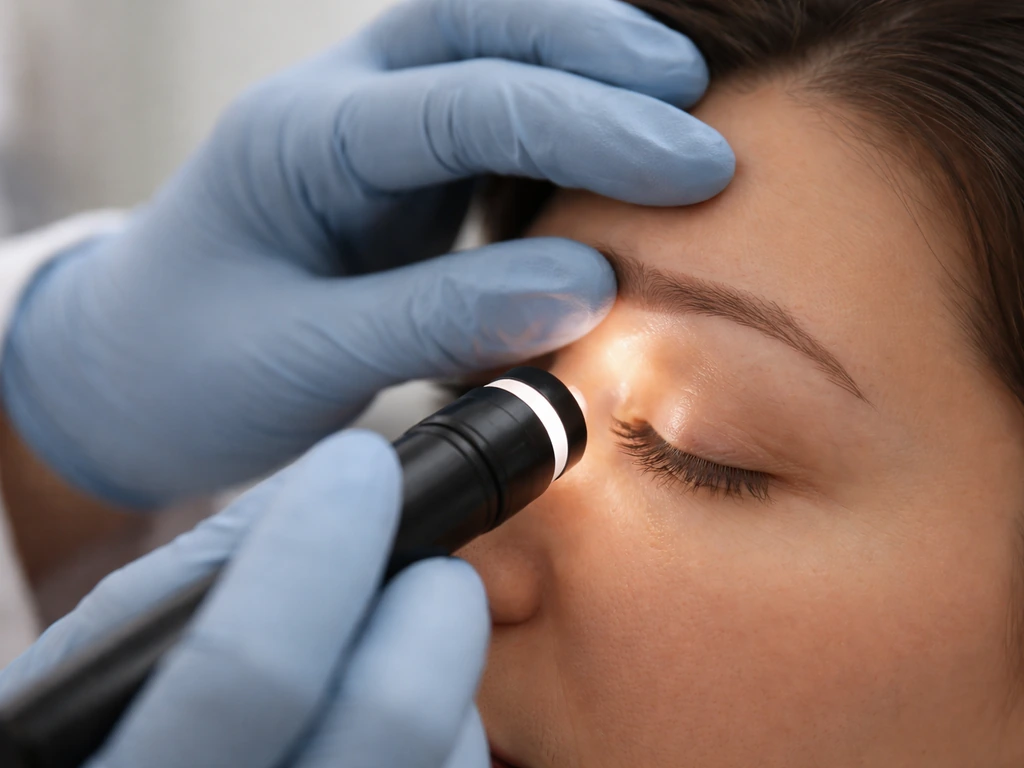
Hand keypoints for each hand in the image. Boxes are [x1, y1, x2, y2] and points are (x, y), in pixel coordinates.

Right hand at [0, 430, 489, 767]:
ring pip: (445, 748)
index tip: (358, 467)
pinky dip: (453, 715)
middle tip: (427, 555)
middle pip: (389, 716)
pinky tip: (403, 685)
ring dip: (445, 656)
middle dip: (430, 599)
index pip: (251, 670)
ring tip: (416, 614)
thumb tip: (331, 482)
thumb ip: (203, 570)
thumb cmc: (119, 725)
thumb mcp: (111, 655)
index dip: (318, 550)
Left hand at [1, 0, 733, 506]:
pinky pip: (490, 114)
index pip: (461, 103)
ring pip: (489, 47)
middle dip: (598, 52)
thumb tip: (591, 289)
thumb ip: (437, 319)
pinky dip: (563, 116)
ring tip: (685, 101)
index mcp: (298, 141)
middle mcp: (338, 109)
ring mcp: (370, 131)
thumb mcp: (301, 358)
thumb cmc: (191, 370)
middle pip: (478, 24)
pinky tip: (621, 140)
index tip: (693, 174)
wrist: (129, 376)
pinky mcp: (397, 171)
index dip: (586, 129)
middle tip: (703, 106)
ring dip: (588, 62)